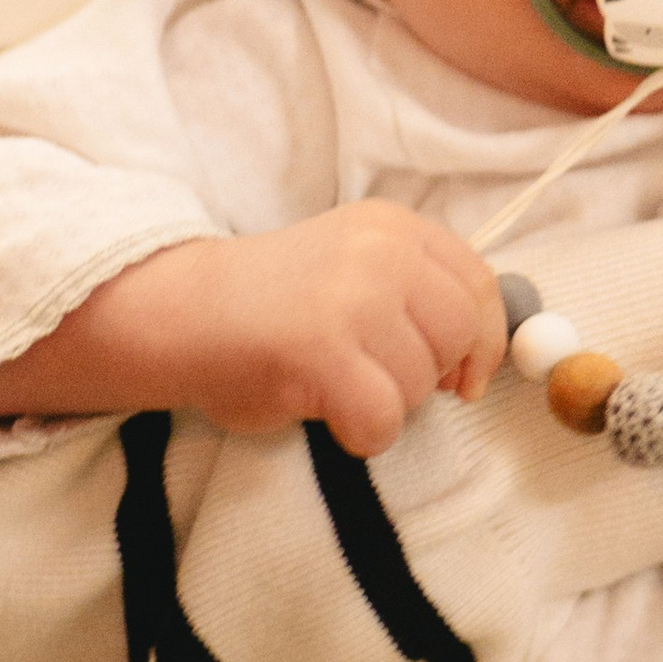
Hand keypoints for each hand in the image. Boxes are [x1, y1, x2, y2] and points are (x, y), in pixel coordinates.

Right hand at [0, 210, 510, 458]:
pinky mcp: (323, 350)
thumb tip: (481, 360)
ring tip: (331, 384)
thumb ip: (416, 294)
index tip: (461, 377)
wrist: (181, 312)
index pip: (480, 286)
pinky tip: (322, 412)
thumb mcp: (354, 267)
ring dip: (384, 404)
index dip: (481, 342)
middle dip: (428, 376)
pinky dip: (359, 434)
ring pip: (421, 386)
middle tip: (376, 382)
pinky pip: (381, 421)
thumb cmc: (270, 305)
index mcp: (394, 227)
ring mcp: (353, 298)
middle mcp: (381, 252)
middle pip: (461, 336)